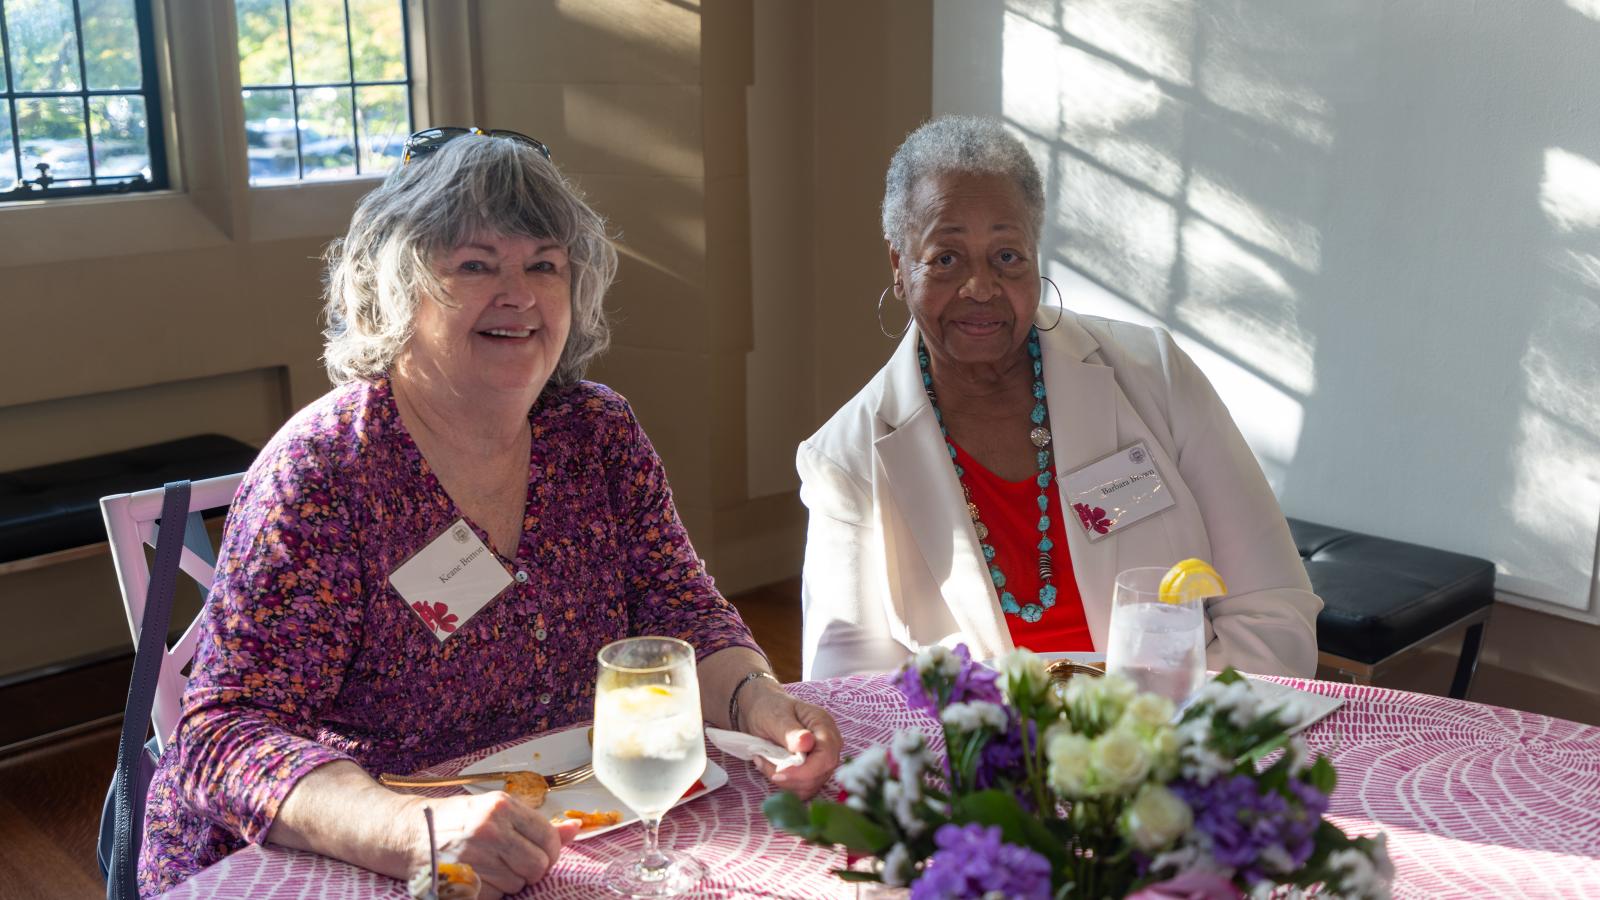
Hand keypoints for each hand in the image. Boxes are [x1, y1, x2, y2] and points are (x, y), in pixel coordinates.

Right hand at [396, 791, 581, 898]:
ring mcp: (475, 858)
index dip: (549, 852)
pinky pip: (497, 897)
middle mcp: (489, 830)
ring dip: (509, 882)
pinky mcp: (462, 882)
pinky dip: (491, 892)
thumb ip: (536, 823)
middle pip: (538, 866)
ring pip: (518, 884)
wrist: (406, 833)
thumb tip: (575, 829)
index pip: (549, 839)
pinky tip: (476, 877)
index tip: (538, 853)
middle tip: (512, 862)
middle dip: (531, 870)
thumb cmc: (454, 820)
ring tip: (488, 866)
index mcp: (501, 807)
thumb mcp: (495, 810)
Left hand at [738, 680, 842, 799]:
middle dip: (791, 777)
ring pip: (811, 785)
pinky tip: (771, 769)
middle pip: (821, 774)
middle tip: (763, 761)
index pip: (827, 756)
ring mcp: (822, 758)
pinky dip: (785, 785)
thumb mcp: (774, 717)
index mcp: (823, 725)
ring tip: (764, 762)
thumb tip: (806, 743)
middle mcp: (829, 743)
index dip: (805, 771)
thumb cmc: (768, 707)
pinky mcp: (813, 770)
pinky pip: (804, 788)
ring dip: (785, 782)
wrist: (761, 709)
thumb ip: (790, 732)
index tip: (779, 773)